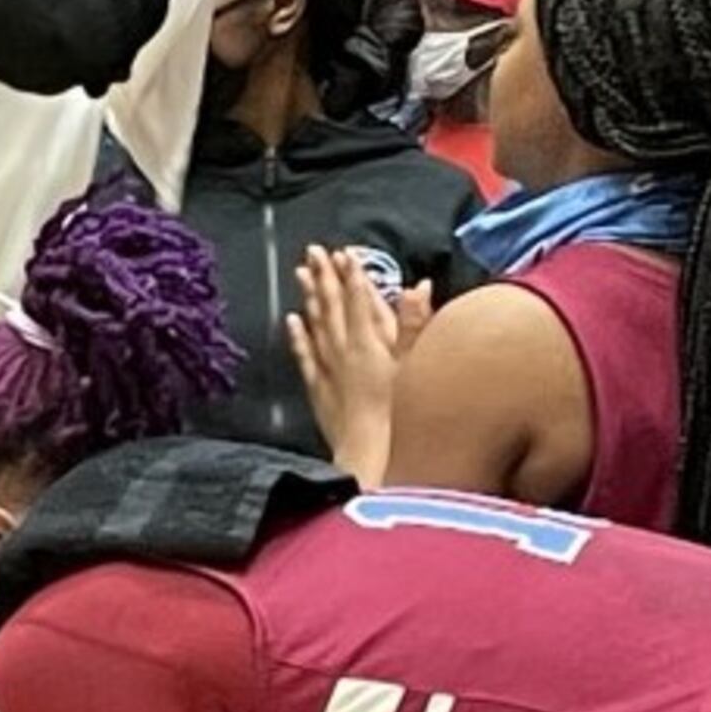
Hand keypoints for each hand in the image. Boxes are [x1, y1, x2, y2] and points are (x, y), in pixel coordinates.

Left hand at [286, 244, 431, 481]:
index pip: (359, 299)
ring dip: (309, 298)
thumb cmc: (401, 417)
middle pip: (333, 307)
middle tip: (315, 251)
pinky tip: (292, 320)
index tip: (345, 253)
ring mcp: (329, 371)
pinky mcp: (320, 391)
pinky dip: (299, 336)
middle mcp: (345, 352)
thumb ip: (415, 325)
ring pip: (316, 325)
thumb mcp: (417, 366)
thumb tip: (418, 286)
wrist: (372, 460)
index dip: (352, 274)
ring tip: (302, 274)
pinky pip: (305, 356)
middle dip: (326, 277)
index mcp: (371, 343)